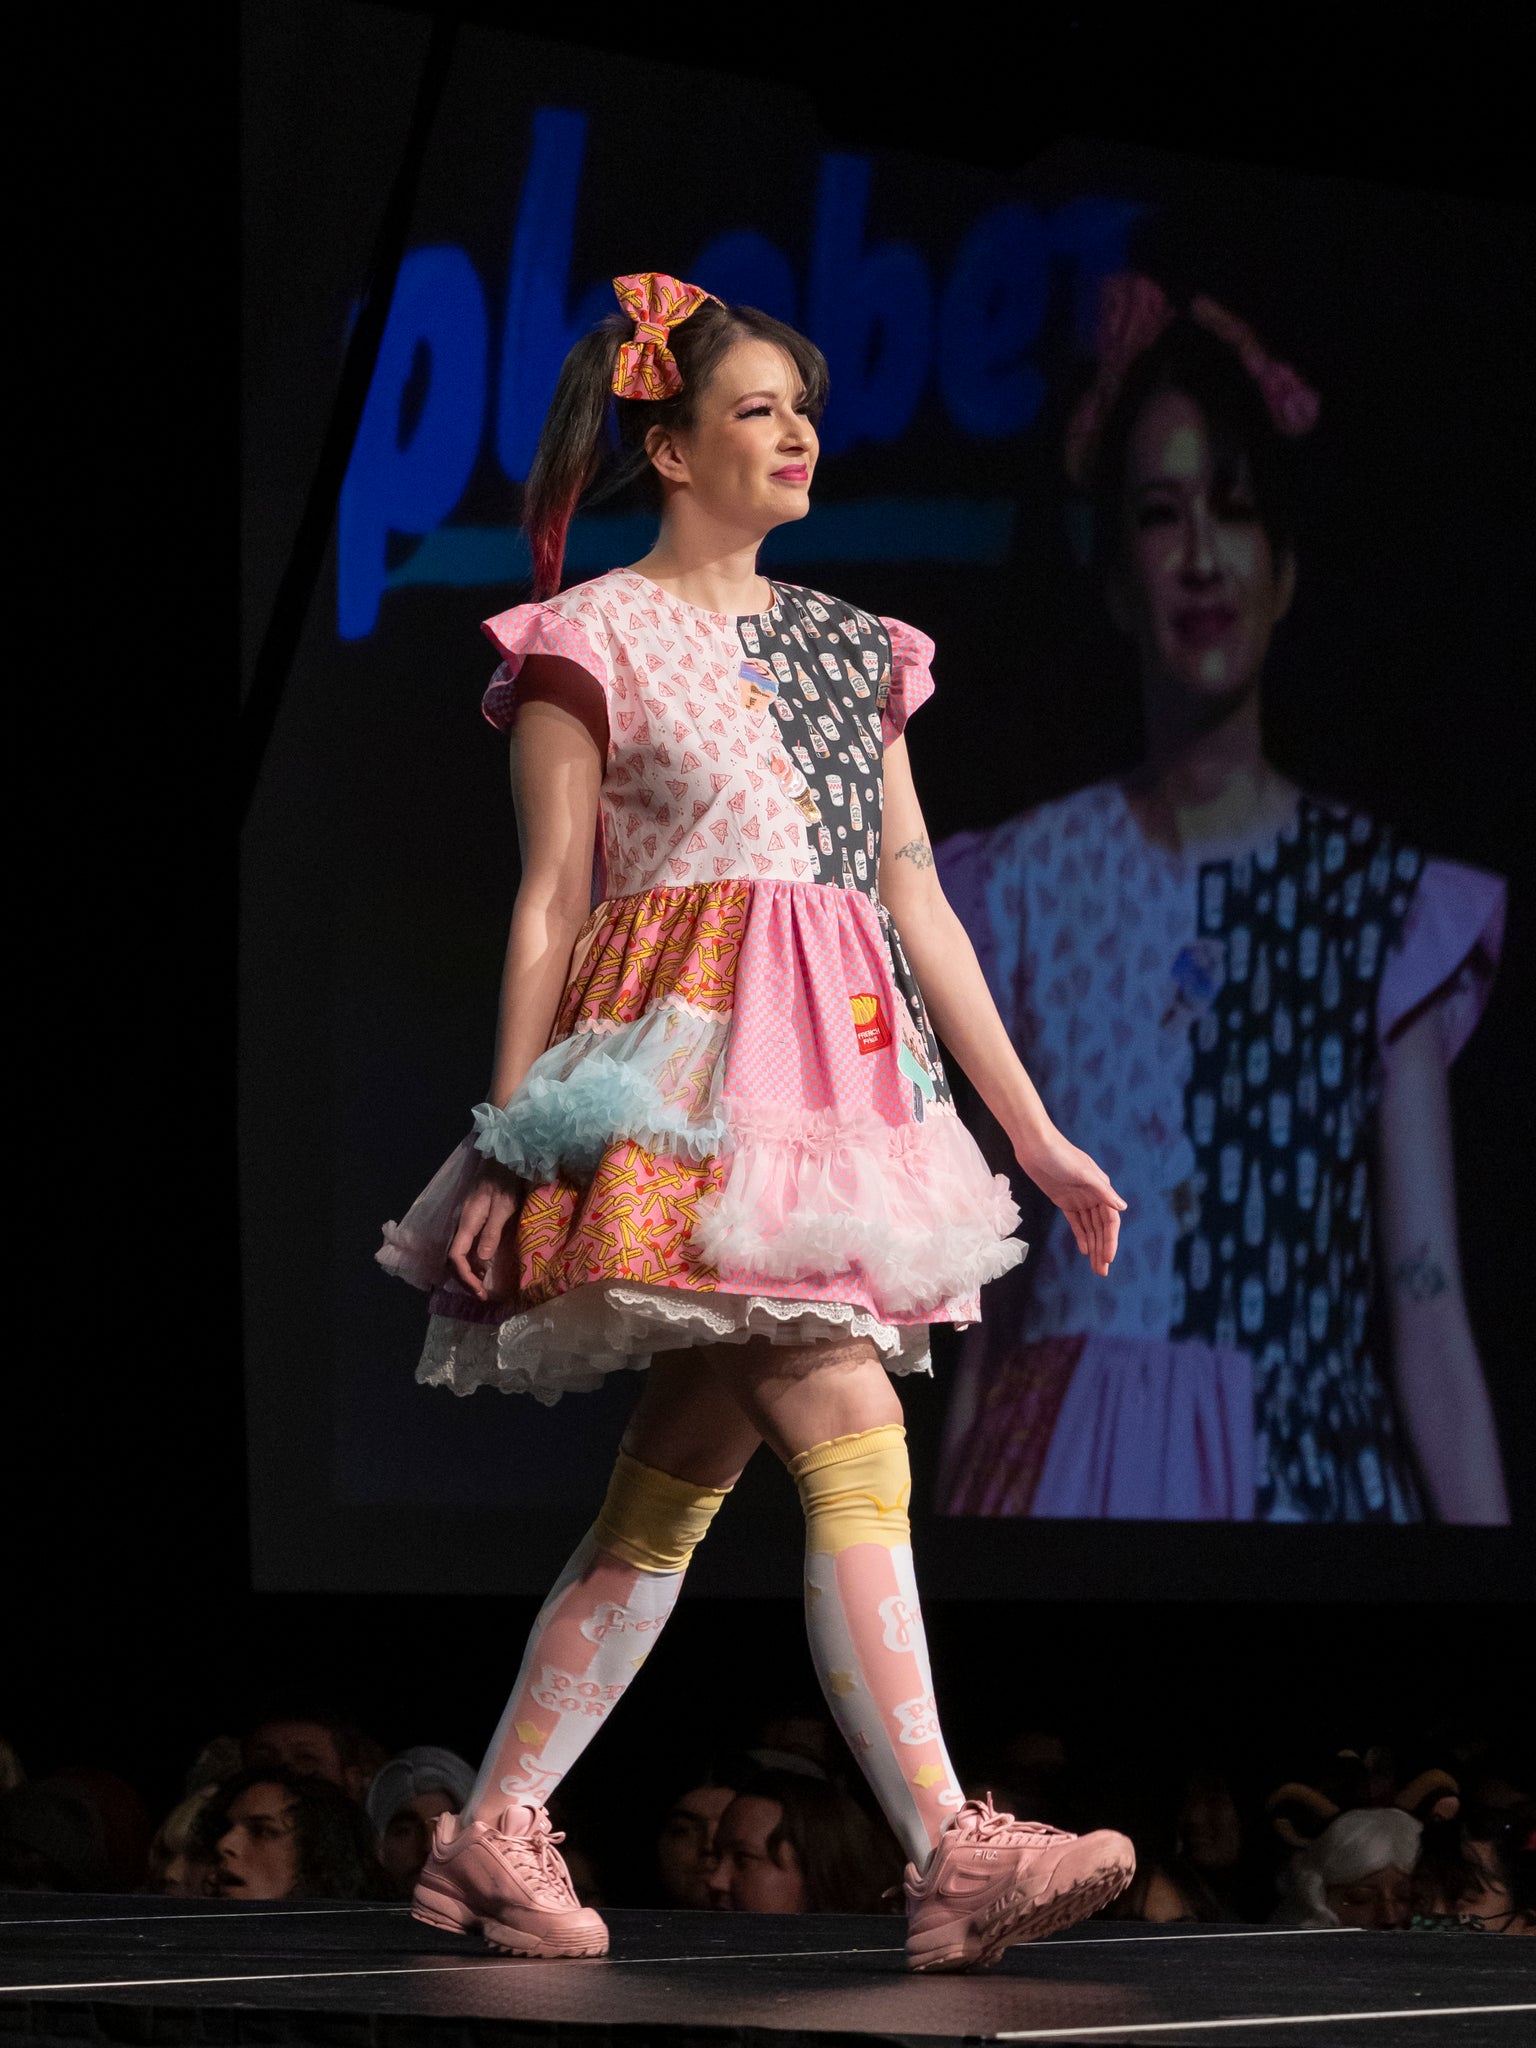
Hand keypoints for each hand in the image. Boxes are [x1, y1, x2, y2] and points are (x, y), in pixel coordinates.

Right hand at [447, 1162, 522, 1301]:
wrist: (504, 1158)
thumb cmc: (506, 1180)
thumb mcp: (504, 1206)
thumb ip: (492, 1232)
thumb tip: (482, 1260)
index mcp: (468, 1222)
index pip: (456, 1257)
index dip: (465, 1277)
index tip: (479, 1291)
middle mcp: (463, 1223)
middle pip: (454, 1258)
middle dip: (464, 1279)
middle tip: (481, 1294)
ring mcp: (467, 1220)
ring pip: (459, 1252)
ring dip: (468, 1271)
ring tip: (482, 1284)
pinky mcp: (474, 1217)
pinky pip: (467, 1244)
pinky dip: (472, 1259)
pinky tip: (484, 1264)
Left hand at [1016, 1127, 1126, 1277]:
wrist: (1034, 1144)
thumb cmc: (1060, 1154)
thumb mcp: (1083, 1173)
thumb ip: (1103, 1191)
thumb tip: (1122, 1207)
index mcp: (1101, 1187)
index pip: (1110, 1220)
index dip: (1111, 1240)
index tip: (1108, 1259)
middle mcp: (1093, 1194)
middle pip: (1101, 1228)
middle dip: (1103, 1249)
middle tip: (1102, 1272)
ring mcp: (1078, 1198)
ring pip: (1089, 1227)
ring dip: (1094, 1246)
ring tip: (1096, 1267)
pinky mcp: (1063, 1200)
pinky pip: (1076, 1222)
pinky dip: (1081, 1236)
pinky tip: (1085, 1250)